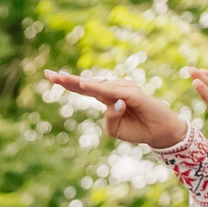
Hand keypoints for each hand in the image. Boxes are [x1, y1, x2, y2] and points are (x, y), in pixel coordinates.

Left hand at [45, 71, 191, 149]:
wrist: (158, 131)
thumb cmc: (136, 129)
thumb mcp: (115, 131)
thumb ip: (109, 120)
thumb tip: (113, 103)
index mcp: (105, 99)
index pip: (83, 89)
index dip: (67, 83)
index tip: (49, 76)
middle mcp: (112, 90)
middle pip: (87, 84)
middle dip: (68, 80)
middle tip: (49, 75)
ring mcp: (123, 90)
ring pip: (101, 90)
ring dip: (89, 89)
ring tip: (95, 95)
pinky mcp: (134, 94)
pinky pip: (113, 92)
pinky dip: (100, 88)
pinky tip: (86, 85)